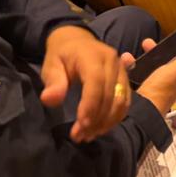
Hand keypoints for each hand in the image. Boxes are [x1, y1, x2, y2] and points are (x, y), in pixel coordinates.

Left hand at [41, 25, 125, 142]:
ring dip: (107, 122)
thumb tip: (49, 99)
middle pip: (110, 95)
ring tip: (88, 135)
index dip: (90, 106)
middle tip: (79, 136)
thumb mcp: (51, 65)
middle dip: (96, 120)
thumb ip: (53, 82)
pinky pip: (125, 101)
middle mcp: (112, 61)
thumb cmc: (62, 55)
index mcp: (93, 56)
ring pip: (121, 100)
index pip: (96, 82)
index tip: (80, 127)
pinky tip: (100, 128)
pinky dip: (115, 117)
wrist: (77, 40)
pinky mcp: (126, 78)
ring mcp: (122, 69)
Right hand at [124, 37, 175, 115]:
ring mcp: (148, 89)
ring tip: (127, 56)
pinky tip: (121, 64)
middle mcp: (163, 85)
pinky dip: (126, 69)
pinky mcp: (134, 94)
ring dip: (136, 60)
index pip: (175, 61)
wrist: (139, 111)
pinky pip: (130, 77)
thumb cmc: (161, 90)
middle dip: (151, 52)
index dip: (171, 50)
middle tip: (144, 42)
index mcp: (175, 80)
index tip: (163, 40)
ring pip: (142, 69)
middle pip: (158, 64)